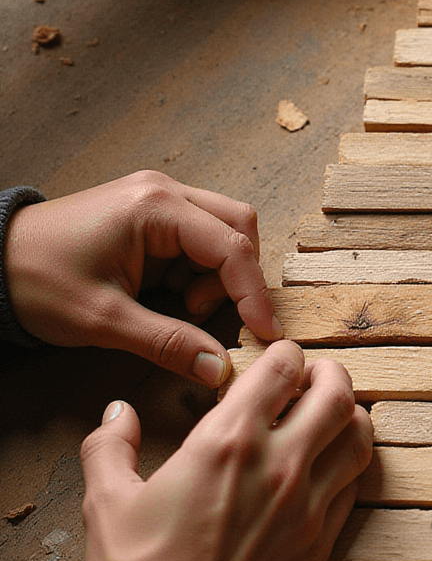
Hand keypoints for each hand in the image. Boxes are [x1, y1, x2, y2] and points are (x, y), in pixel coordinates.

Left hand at [5, 172, 282, 387]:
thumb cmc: (38, 280)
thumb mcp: (105, 320)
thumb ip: (169, 343)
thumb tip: (219, 368)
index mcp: (155, 207)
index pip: (232, 246)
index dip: (254, 294)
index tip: (264, 334)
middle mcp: (163, 192)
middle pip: (238, 227)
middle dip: (237, 278)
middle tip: (207, 317)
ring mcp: (157, 200)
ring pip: (222, 233)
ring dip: (216, 276)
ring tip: (178, 308)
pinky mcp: (150, 216)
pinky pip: (197, 241)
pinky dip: (198, 273)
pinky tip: (169, 297)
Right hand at [80, 342, 373, 560]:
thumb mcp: (106, 500)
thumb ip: (110, 446)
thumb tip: (118, 413)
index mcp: (227, 441)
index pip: (282, 367)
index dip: (285, 354)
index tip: (278, 361)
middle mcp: (278, 466)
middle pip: (337, 395)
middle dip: (330, 375)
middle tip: (316, 379)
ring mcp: (307, 508)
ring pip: (359, 440)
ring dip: (350, 419)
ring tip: (333, 418)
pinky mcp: (319, 545)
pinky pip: (353, 490)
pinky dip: (348, 469)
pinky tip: (329, 471)